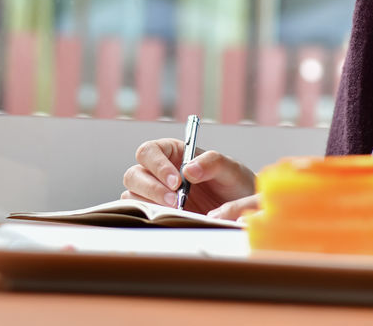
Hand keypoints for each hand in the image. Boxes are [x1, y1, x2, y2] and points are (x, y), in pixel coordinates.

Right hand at [122, 138, 256, 214]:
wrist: (240, 210)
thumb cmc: (233, 184)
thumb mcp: (230, 169)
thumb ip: (212, 163)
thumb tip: (189, 170)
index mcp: (171, 153)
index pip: (150, 151)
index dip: (157, 165)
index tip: (176, 181)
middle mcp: (158, 172)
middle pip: (134, 174)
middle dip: (152, 189)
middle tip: (176, 202)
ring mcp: (154, 195)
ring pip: (132, 196)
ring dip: (150, 205)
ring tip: (178, 212)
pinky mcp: (157, 214)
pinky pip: (140, 215)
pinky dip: (151, 218)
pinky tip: (170, 220)